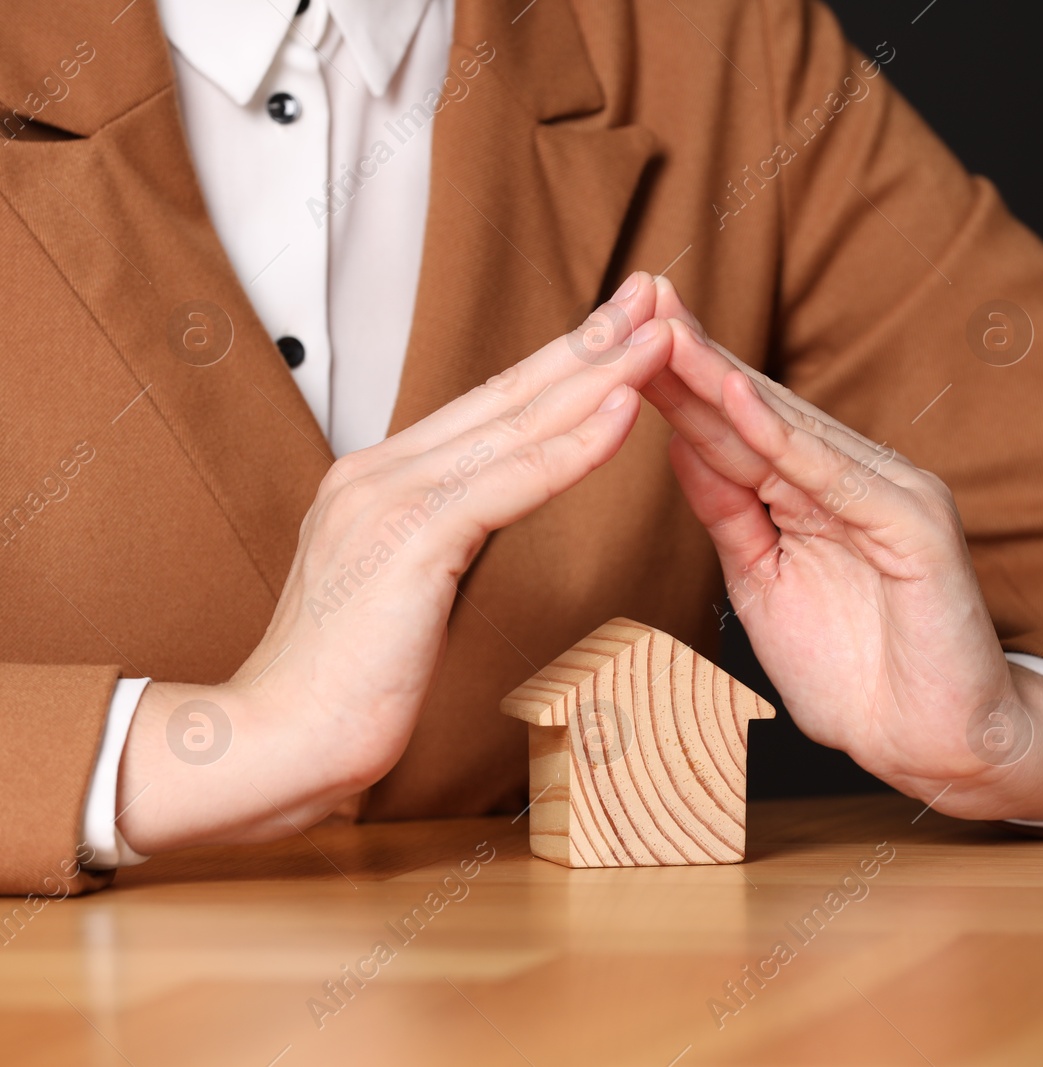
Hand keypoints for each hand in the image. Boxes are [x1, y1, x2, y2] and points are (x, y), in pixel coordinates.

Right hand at [116, 273, 671, 853]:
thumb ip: (438, 539)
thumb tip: (481, 520)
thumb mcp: (400, 589)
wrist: (277, 739)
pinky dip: (573, 447)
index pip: (490, 406)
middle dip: (591, 342)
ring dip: (599, 377)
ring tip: (660, 336)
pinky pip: (508, 483)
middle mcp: (381, 471)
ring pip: (516, 424)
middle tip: (655, 294)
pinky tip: (624, 413)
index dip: (562, 362)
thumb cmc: (346, 683)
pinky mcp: (408, 540)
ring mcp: (390, 498)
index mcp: (381, 478)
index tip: (620, 329)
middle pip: (509, 393)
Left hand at [644, 280, 1042, 820]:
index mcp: (819, 493)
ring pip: (790, 430)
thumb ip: (730, 515)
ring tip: (666, 332)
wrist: (935, 745)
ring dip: (723, 379)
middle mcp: (857, 479)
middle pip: (759, 410)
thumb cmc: (857, 676)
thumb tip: (679, 445)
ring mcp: (891, 495)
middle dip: (694, 357)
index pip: (737, 427)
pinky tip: (733, 399)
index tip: (618, 336)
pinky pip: (835, 478)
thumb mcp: (765, 585)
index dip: (680, 382)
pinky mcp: (915, 527)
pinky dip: (782, 438)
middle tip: (636, 295)